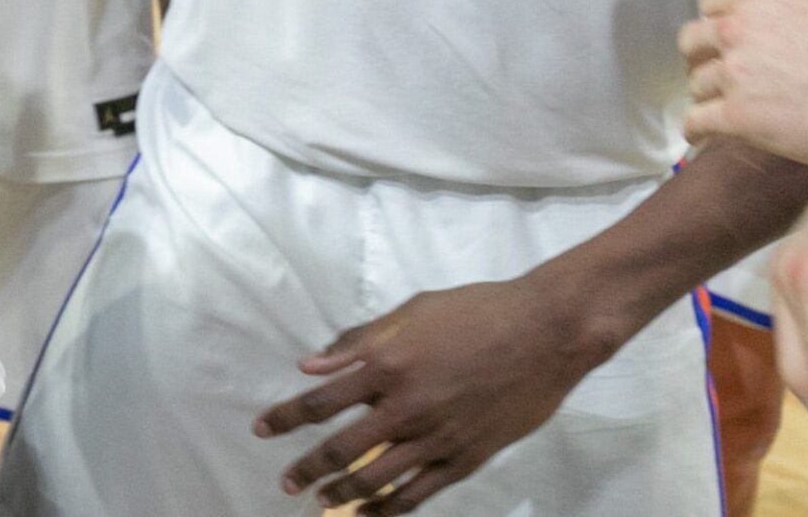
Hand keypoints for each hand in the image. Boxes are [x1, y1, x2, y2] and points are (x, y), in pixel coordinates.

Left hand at [253, 278, 596, 511]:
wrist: (545, 332)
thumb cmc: (476, 310)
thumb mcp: (412, 311)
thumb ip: (359, 341)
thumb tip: (310, 364)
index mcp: (388, 366)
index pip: (322, 401)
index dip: (287, 418)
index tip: (262, 430)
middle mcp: (407, 407)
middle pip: (343, 448)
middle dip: (308, 468)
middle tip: (287, 482)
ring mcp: (437, 438)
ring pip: (377, 477)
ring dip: (343, 492)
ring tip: (322, 501)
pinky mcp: (466, 458)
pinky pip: (420, 492)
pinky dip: (391, 507)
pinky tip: (372, 513)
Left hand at [682, 0, 807, 165]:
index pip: (712, 2)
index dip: (716, 21)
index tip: (719, 36)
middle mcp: (739, 28)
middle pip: (694, 40)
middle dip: (703, 55)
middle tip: (713, 69)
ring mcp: (736, 72)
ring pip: (697, 83)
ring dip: (707, 95)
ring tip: (719, 105)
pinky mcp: (738, 115)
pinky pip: (697, 121)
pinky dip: (696, 129)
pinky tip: (701, 135)